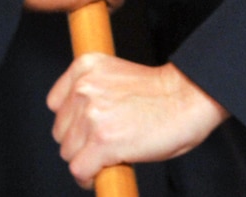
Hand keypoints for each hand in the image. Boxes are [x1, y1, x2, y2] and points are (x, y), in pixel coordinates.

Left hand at [48, 55, 228, 187]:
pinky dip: (90, 178)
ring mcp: (91, 115)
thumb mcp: (114, 79)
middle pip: (61, 132)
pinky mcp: (102, 142)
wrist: (189, 97)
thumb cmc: (161, 92)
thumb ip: (92, 93)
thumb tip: (77, 125)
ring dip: (86, 161)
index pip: (56, 104)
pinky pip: (79, 170)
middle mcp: (84, 89)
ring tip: (109, 157)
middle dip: (80, 143)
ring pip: (69, 153)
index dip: (72, 123)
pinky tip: (106, 171)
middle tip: (104, 146)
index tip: (86, 131)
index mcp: (85, 67)